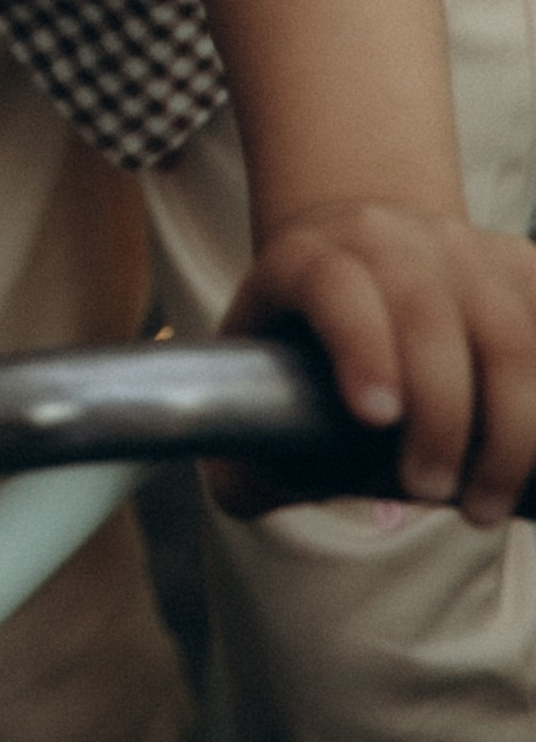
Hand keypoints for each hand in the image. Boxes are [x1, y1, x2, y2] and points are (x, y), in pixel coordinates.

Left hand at [222, 201, 535, 528]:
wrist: (363, 255)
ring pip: (509, 328)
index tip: (377, 418)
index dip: (361, 346)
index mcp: (308, 258)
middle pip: (429, 315)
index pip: (336, 287)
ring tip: (484, 503)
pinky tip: (533, 456)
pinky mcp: (517, 265)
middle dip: (442, 417)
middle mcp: (386, 238)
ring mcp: (461, 245)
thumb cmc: (301, 336)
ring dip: (513, 428)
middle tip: (435, 494)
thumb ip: (235, 437)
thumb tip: (249, 489)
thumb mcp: (248, 371)